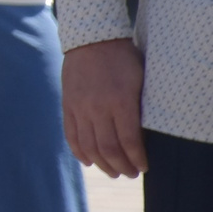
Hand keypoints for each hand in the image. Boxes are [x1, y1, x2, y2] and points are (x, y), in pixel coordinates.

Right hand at [61, 38, 146, 177]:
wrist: (92, 38)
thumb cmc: (123, 58)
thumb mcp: (140, 80)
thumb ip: (141, 107)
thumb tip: (144, 136)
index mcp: (121, 101)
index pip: (130, 141)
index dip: (138, 159)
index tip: (144, 167)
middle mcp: (98, 108)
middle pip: (108, 149)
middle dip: (122, 167)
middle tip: (131, 173)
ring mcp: (80, 107)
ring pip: (89, 147)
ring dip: (102, 165)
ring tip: (113, 171)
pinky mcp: (67, 105)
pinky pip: (71, 135)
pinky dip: (79, 152)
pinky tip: (89, 161)